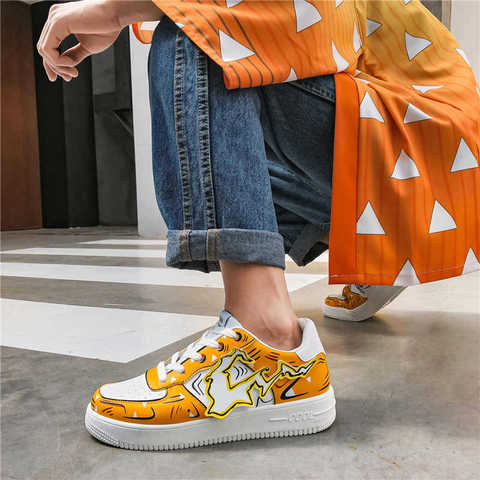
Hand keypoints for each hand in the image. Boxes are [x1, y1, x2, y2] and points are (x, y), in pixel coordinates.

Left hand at [37, 0, 162, 81]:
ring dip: (58, 66)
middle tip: (70, 77)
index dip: (53, 65)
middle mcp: (54, 17)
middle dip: (56, 68)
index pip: (48, 46)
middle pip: (43, 49)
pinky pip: (48, 49)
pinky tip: (72, 64)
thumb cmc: (107, 27)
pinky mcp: (57, 22)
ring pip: (44, 51)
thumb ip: (74, 55)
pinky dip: (58, 61)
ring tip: (74, 71)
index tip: (66, 77)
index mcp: (60, 21)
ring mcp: (54, 18)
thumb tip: (67, 65)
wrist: (116, 14)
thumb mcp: (88, 46)